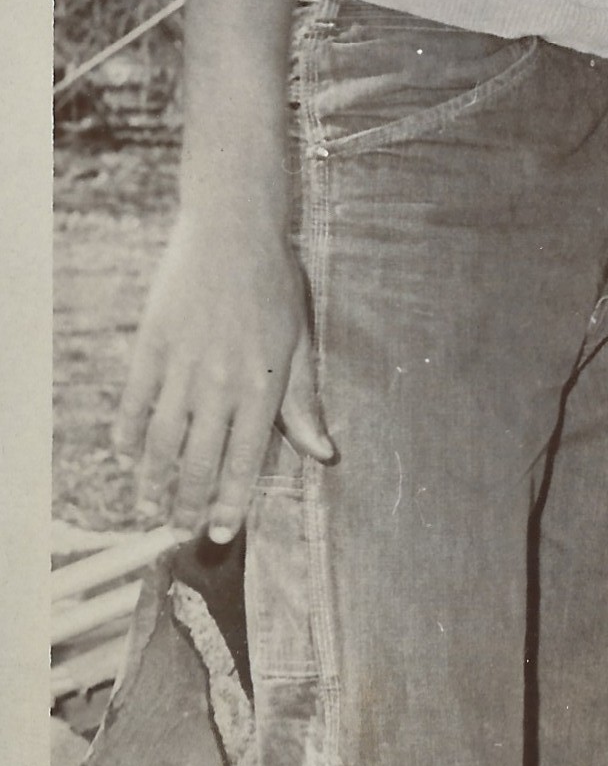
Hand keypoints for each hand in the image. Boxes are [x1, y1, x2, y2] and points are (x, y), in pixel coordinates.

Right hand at [115, 214, 335, 542]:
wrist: (233, 232)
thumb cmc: (276, 285)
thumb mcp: (301, 342)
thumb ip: (304, 403)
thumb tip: (323, 453)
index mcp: (262, 385)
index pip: (243, 461)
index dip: (231, 502)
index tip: (222, 533)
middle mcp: (219, 384)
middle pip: (197, 461)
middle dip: (188, 503)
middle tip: (179, 531)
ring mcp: (180, 367)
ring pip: (159, 441)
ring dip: (151, 480)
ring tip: (148, 507)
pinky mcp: (150, 347)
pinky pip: (132, 403)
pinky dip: (125, 435)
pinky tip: (124, 457)